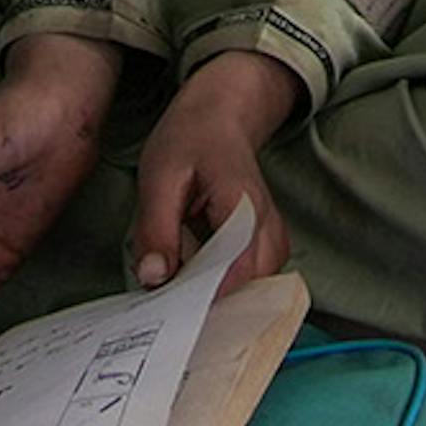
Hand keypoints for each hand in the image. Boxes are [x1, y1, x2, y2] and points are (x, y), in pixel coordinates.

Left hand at [126, 46, 309, 293]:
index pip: (236, 272)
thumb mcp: (159, 177)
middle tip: (164, 305)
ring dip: (214, 294)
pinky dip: (220, 285)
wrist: (221, 115)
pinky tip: (190, 278)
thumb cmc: (191, 139)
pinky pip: (249, 280)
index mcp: (244, 206)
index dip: (202, 298)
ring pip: (250, 289)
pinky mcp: (266, 245)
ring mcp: (272, 237)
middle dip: (206, 302)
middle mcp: (268, 226)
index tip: (169, 311)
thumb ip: (156, 229)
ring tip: (175, 289)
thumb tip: (154, 279)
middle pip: (247, 289)